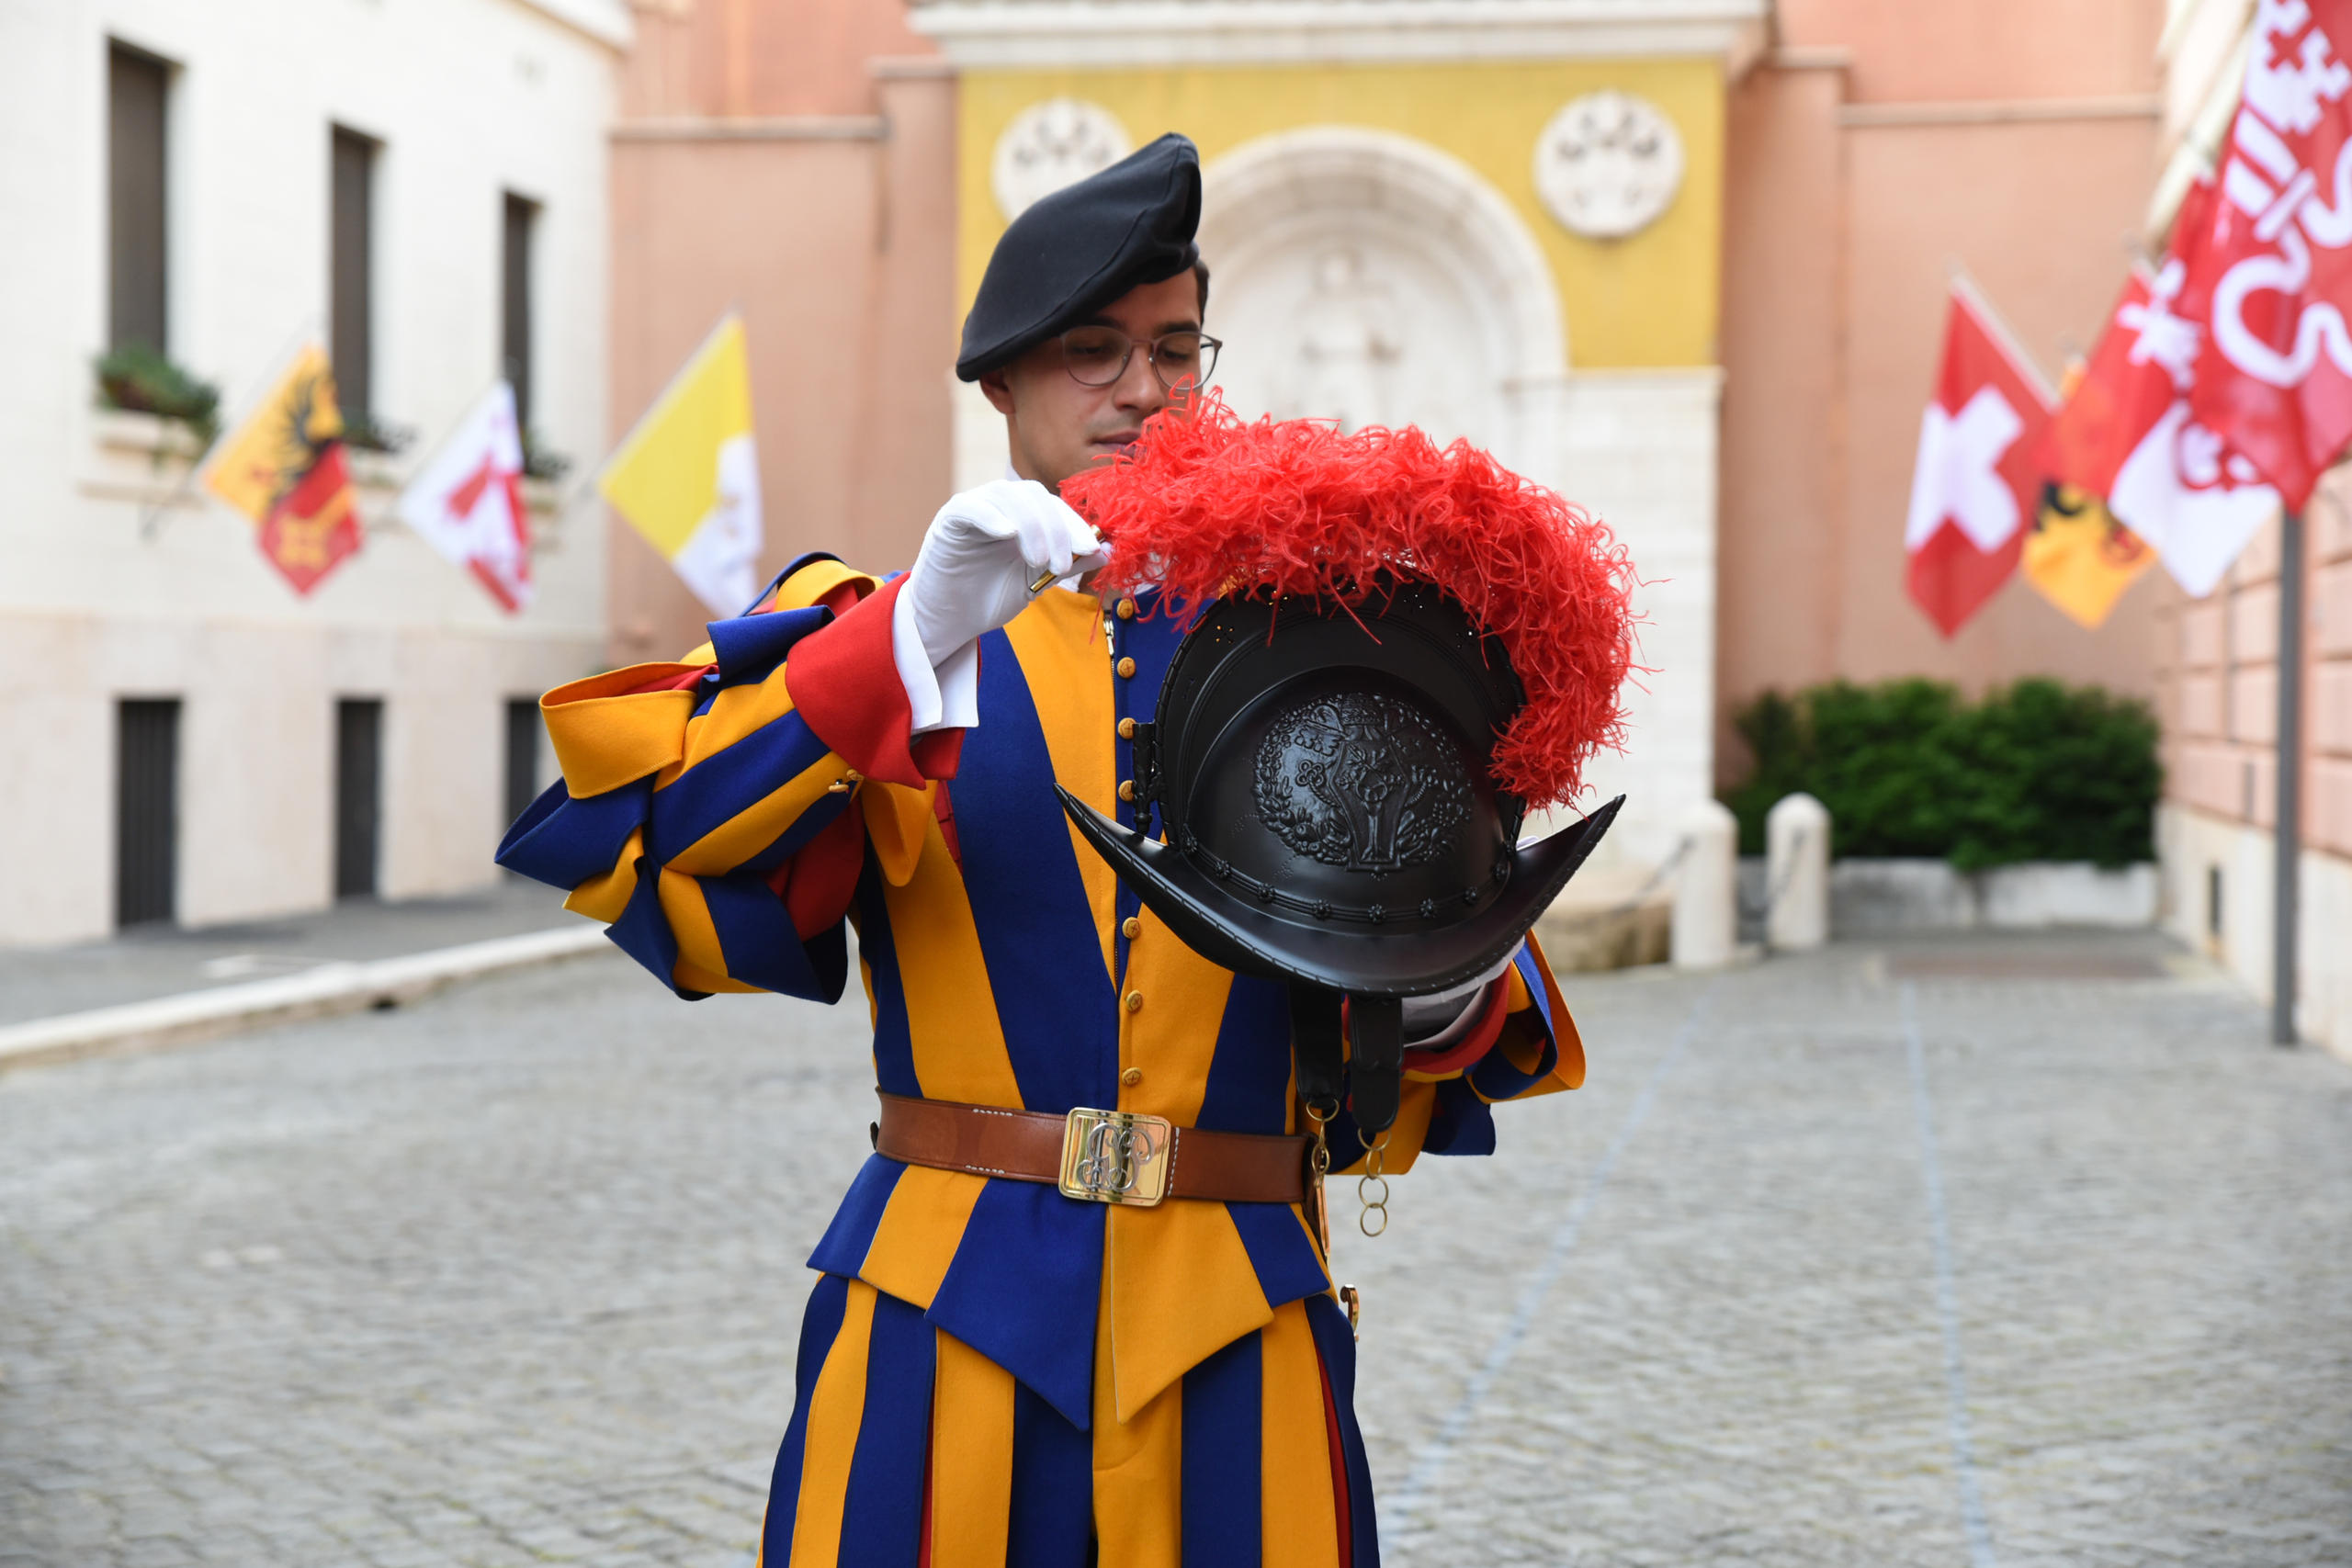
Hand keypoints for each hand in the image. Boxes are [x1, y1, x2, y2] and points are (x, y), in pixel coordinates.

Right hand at [903, 480, 1110, 664]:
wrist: (951, 621)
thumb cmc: (990, 597)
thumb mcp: (1037, 581)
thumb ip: (1068, 564)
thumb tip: (1109, 552)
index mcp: (1023, 515)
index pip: (1053, 507)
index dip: (1075, 526)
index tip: (1092, 551)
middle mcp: (1000, 505)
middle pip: (1034, 497)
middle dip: (1056, 529)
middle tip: (1062, 565)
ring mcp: (974, 507)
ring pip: (1007, 497)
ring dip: (1030, 526)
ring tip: (1039, 562)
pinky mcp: (949, 519)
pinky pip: (971, 507)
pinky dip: (991, 516)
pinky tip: (1006, 535)